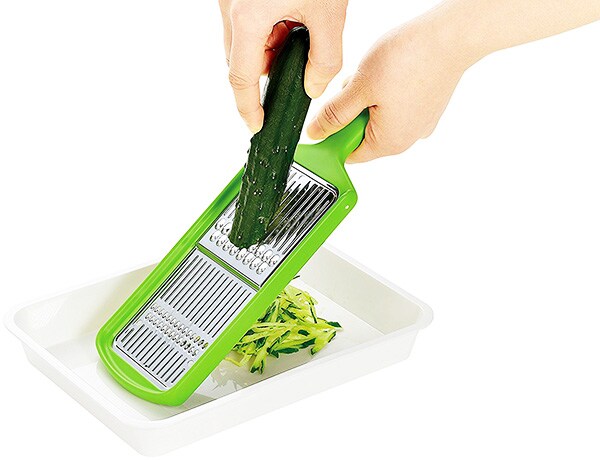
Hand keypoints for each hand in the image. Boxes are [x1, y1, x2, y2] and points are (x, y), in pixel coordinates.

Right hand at [219, 0, 348, 132]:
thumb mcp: (328, 11)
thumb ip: (325, 58)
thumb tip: (314, 87)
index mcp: (247, 19)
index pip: (242, 79)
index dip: (249, 108)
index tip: (257, 125)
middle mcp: (230, 8)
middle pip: (240, 61)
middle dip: (267, 71)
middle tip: (297, 66)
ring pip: (243, 41)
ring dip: (267, 47)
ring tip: (298, 27)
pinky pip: (245, 21)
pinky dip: (264, 27)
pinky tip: (290, 13)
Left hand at [307, 15, 475, 162]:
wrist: (451, 34)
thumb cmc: (409, 59)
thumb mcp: (358, 88)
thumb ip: (334, 115)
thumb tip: (316, 133)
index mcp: (389, 143)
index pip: (350, 154)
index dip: (334, 137)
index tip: (328, 115)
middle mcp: (408, 138)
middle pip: (364, 134)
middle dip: (353, 111)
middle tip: (356, 85)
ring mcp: (421, 122)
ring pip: (379, 116)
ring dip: (369, 98)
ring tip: (377, 74)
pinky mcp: (428, 106)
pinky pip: (397, 105)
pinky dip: (387, 91)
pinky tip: (391, 72)